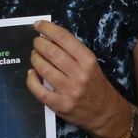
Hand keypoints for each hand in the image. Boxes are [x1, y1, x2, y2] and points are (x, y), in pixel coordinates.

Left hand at [28, 20, 123, 135]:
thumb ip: (73, 52)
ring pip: (44, 69)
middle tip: (36, 42)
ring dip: (35, 59)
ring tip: (34, 55)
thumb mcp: (91, 64)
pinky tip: (31, 73)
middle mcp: (79, 74)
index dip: (49, 29)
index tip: (38, 24)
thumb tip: (50, 38)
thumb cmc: (97, 85)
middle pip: (52, 52)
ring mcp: (69, 90)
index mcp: (88, 60)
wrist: (106, 112)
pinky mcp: (60, 104)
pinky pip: (39, 90)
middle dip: (39, 44)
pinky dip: (31, 80)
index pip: (65, 39)